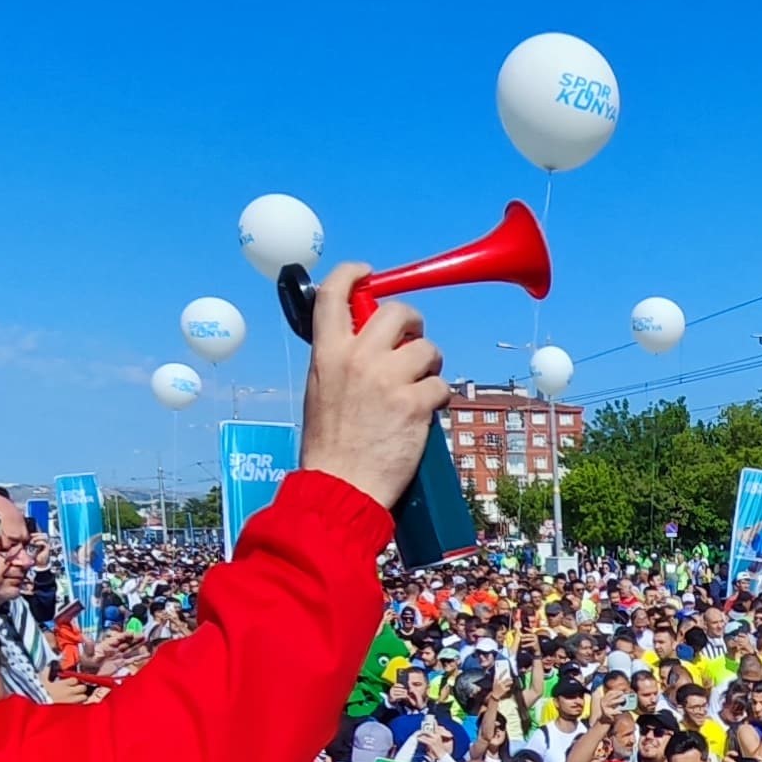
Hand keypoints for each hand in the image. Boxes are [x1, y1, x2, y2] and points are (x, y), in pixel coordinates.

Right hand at [298, 262, 448, 513]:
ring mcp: (388, 380)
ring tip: (419, 387)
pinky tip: (424, 414)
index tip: (367, 273)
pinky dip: (438, 399)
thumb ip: (339, 360)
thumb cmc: (329, 447)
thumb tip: (364, 342)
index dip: (352, 274)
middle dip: (413, 322)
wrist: (340, 488)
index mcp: (327, 354)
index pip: (334, 294)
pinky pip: (441, 386)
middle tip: (414, 340)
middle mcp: (358, 359)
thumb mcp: (320, 391)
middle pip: (397, 311)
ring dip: (430, 365)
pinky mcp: (415, 405)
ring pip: (427, 348)